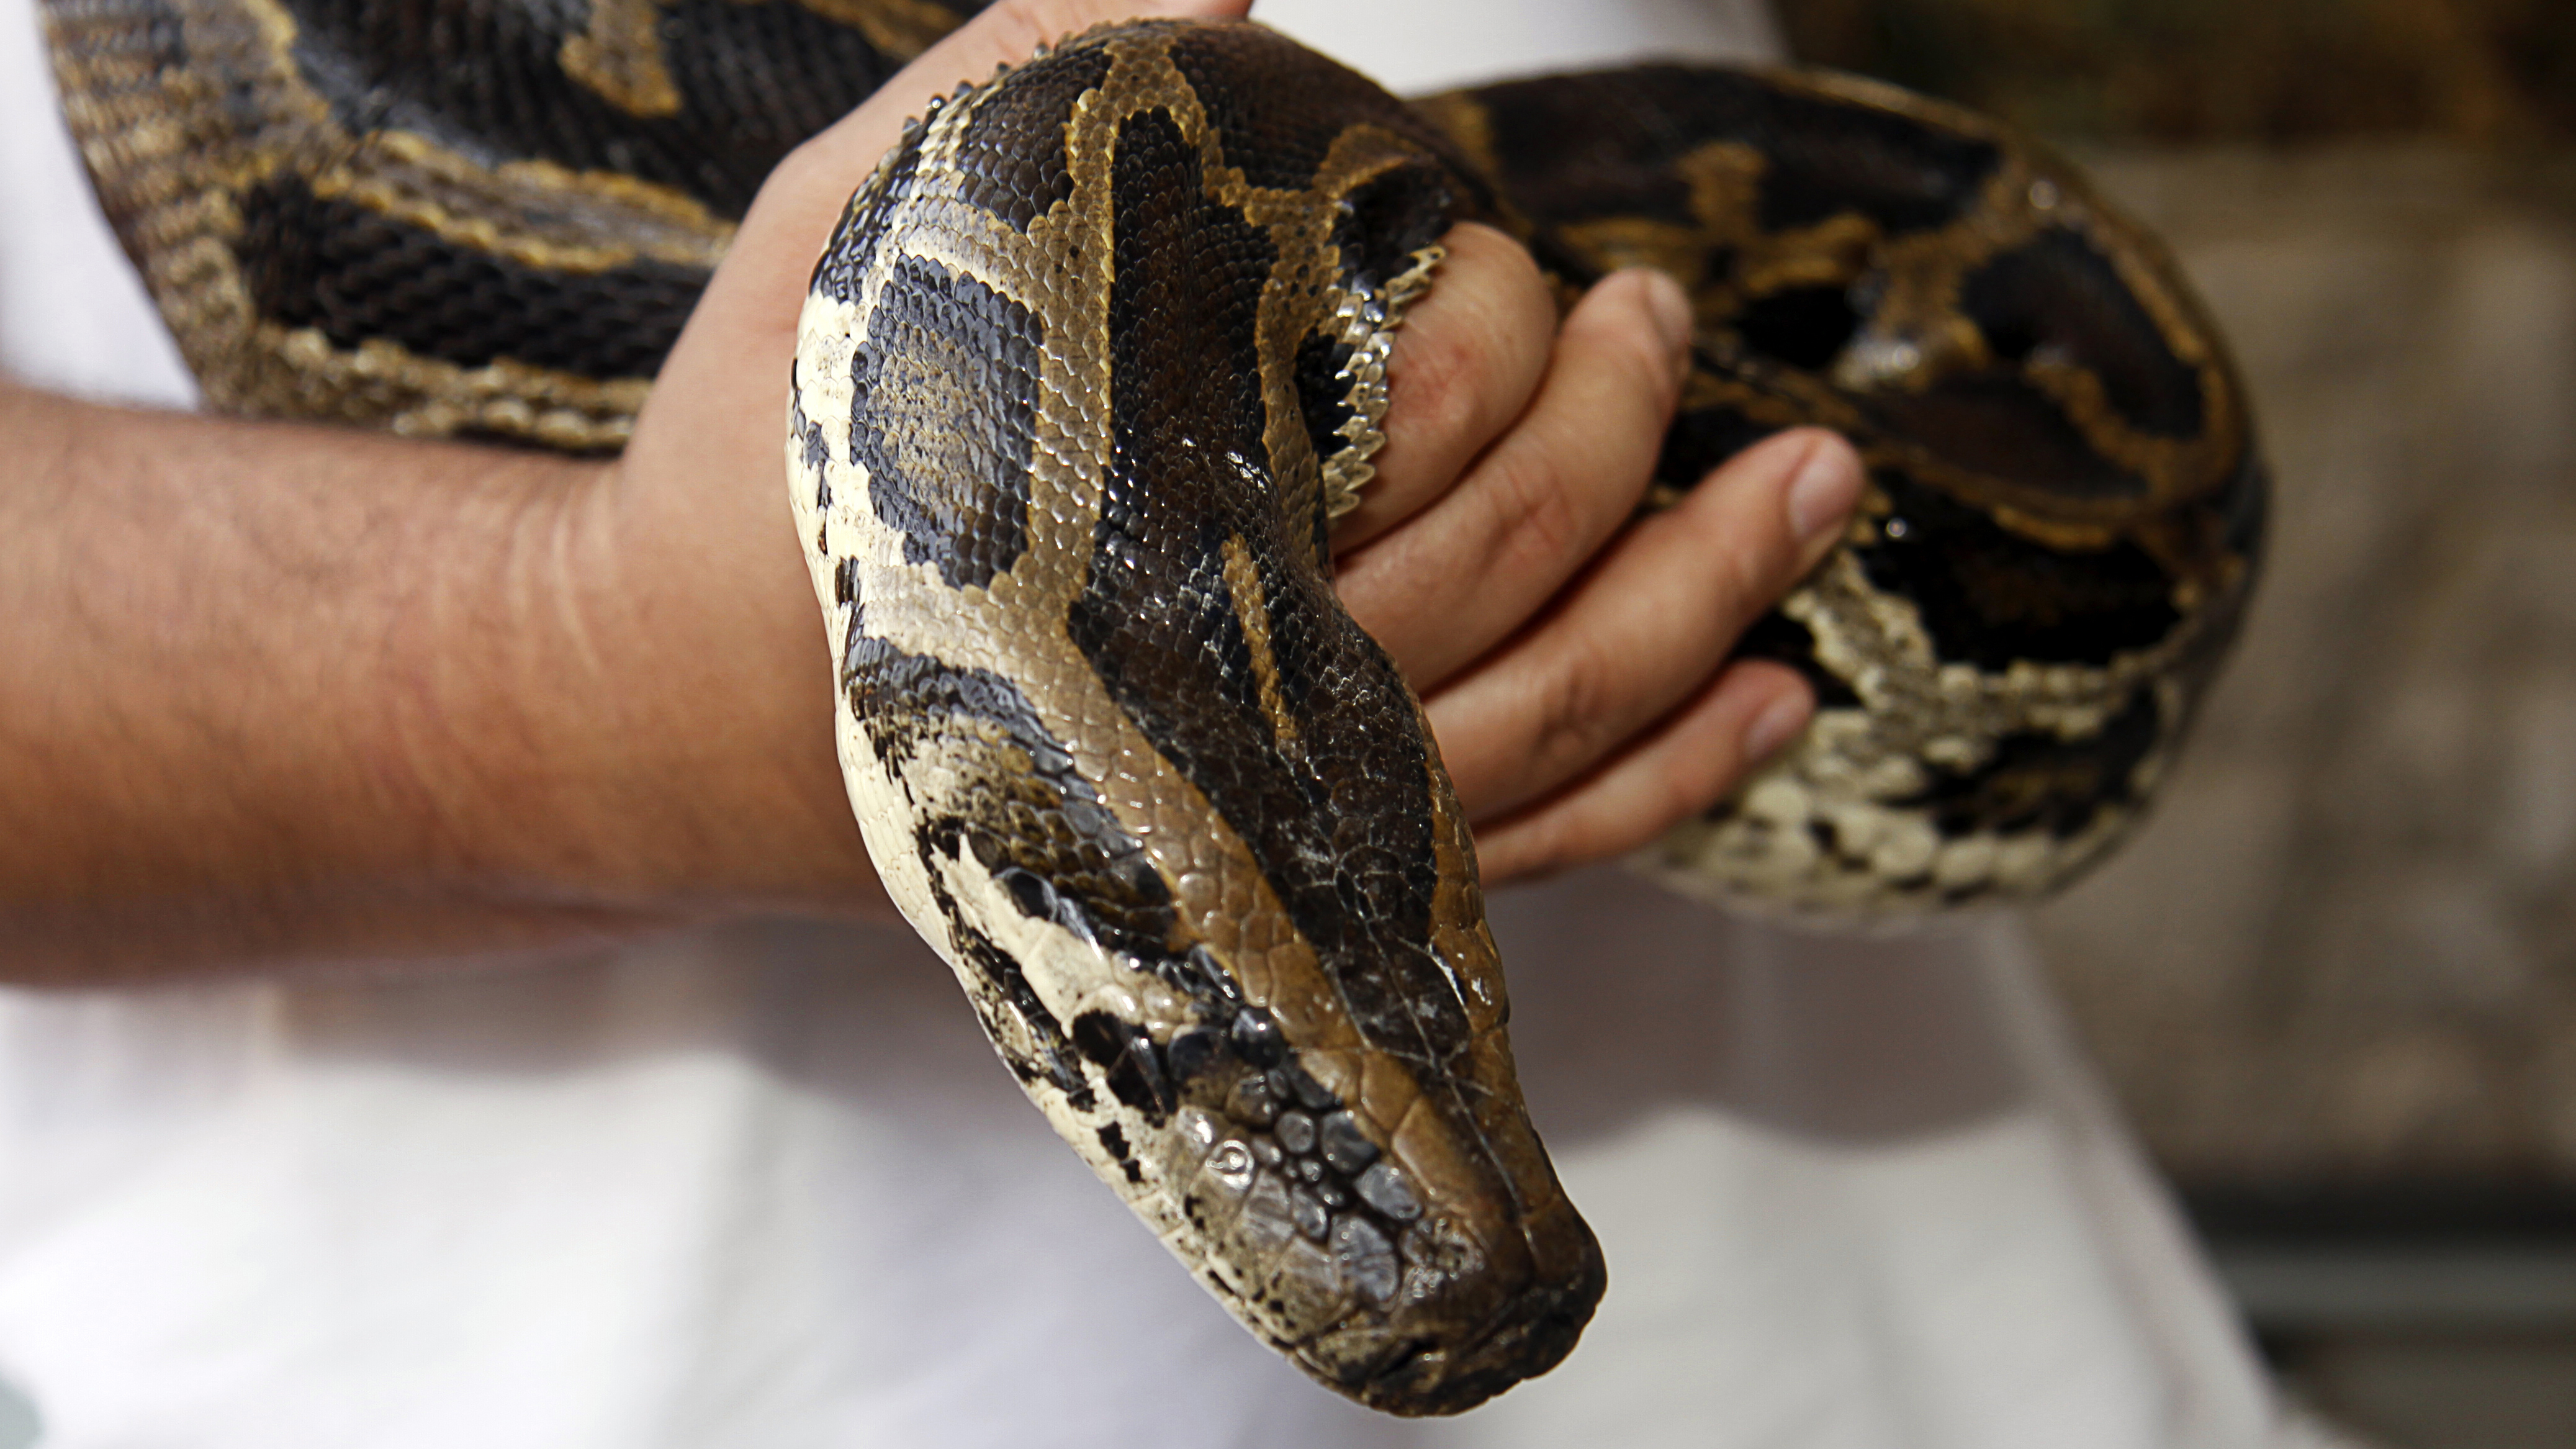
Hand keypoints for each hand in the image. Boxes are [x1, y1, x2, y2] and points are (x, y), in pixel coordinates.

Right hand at [601, 0, 1862, 914]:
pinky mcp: (1288, 884)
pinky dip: (1664, 782)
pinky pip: (1522, 858)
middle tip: (1662, 319)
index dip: (1518, 345)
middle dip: (1638, 444)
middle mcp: (1218, 717)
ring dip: (1714, 608)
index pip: (1421, 455)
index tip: (1522, 263)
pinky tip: (1767, 700)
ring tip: (1823, 495)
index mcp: (1126, 548)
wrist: (656, 726)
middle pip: (1521, 594)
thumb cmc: (751, 478)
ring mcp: (1263, 828)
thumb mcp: (840, 248)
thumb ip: (1008, 99)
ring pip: (1556, 739)